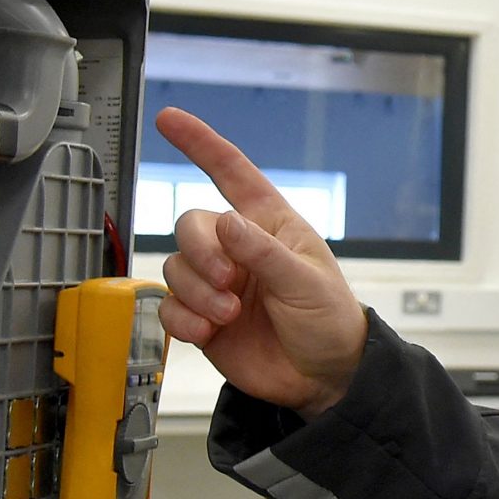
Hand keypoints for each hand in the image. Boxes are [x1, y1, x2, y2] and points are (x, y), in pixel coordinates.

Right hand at [153, 107, 366, 418]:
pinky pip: (169, 307)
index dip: (200, 143)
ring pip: (176, 268)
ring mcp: (218, 283)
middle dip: (201, 252)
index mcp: (269, 224)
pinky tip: (207, 332)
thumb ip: (263, 253)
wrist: (323, 378)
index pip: (231, 172)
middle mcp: (238, 248)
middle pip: (190, 226)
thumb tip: (225, 224)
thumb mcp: (306, 282)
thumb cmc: (329, 320)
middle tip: (228, 281)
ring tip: (228, 315)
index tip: (170, 119)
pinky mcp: (202, 317)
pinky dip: (182, 319)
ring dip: (196, 292)